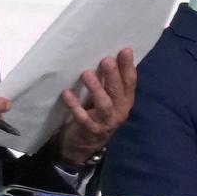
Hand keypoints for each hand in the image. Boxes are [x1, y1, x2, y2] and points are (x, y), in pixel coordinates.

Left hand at [49, 49, 138, 165]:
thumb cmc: (96, 114)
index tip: (125, 50)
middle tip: (106, 60)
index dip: (128, 67)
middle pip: (118, 92)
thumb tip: (109, 57)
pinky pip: (82, 117)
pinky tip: (66, 93)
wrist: (85, 145)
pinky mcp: (90, 130)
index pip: (130, 82)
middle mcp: (119, 111)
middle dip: (113, 75)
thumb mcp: (107, 99)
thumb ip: (109, 83)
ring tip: (86, 74)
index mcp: (125, 101)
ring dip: (96, 89)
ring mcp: (106, 122)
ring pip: (104, 104)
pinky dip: (74, 106)